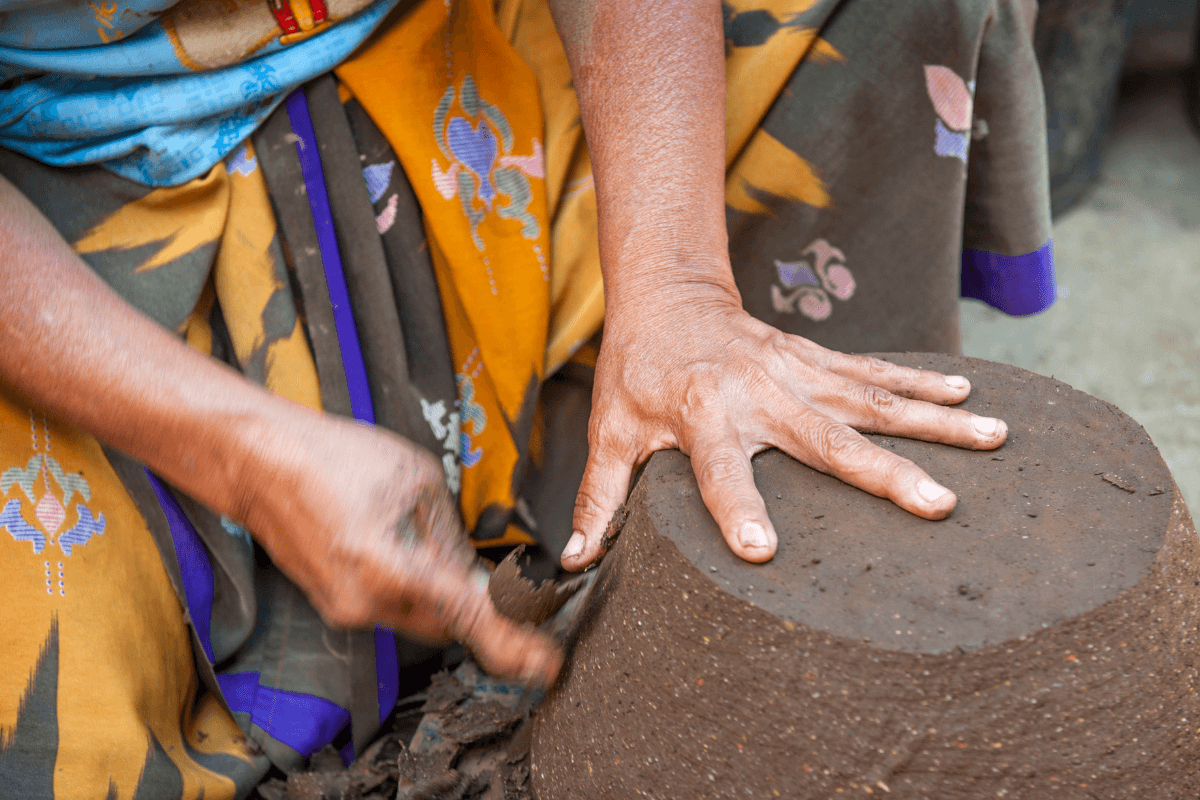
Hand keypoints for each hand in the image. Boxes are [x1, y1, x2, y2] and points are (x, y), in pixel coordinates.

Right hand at [239, 410, 561, 684]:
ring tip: (422, 535)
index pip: (468, 619)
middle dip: (478, 604)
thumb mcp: (418, 482)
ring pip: (421, 618)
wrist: (259, 463)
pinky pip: (392, 609)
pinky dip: (412, 588)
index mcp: (391, 568)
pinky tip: (400, 544)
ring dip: (441, 592)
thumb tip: (477, 573)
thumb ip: (453, 537)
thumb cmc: (335, 459)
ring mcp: (346, 610)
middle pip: (449, 624)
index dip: (513, 646)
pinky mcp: (336, 607)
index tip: (546, 664)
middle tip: (500, 577)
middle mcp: (366, 603)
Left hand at [560, 286, 1006, 569]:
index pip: (720, 471)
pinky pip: (873, 372)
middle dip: (884, 472)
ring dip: (932, 420)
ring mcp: (795, 372)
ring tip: (993, 438)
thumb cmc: (636, 371)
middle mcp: (758, 392)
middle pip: (825, 438)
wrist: (668, 297)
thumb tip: (575, 561)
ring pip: (871, 399)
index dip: (737, 509)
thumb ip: (600, 496)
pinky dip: (919, 381)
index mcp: (702, 414)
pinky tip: (967, 395)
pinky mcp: (813, 359)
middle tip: (938, 505)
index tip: (764, 551)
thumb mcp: (610, 431)